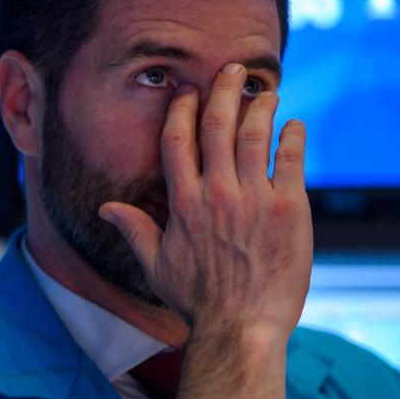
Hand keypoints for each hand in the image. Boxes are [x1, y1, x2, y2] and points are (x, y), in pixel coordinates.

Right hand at [99, 63, 312, 342]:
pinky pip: (291, 161)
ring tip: (267, 90)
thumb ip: (134, 229)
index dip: (183, 109)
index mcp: (183, 204)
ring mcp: (254, 200)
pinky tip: (294, 126)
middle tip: (233, 69)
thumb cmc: (197, 302)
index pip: (178, 140)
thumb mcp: (156, 265)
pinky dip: (293, 137)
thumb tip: (106, 208)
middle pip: (218, 126)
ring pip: (256, 136)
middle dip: (225, 90)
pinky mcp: (289, 210)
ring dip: (261, 106)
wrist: (242, 329)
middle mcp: (216, 194)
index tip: (189, 91)